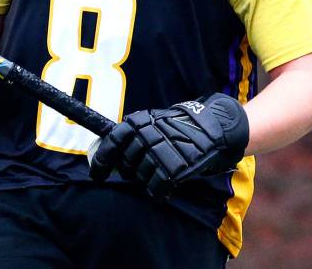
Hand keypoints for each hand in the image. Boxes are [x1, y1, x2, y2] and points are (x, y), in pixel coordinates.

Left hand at [89, 93, 249, 197]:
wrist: (214, 128)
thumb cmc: (181, 126)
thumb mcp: (153, 121)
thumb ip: (132, 134)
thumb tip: (107, 152)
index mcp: (137, 122)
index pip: (111, 144)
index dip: (101, 162)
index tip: (97, 175)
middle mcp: (144, 136)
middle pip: (126, 165)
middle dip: (132, 170)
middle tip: (146, 168)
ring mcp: (158, 153)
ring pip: (139, 177)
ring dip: (147, 178)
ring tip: (161, 170)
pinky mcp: (172, 169)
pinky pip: (155, 188)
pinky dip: (159, 191)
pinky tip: (165, 186)